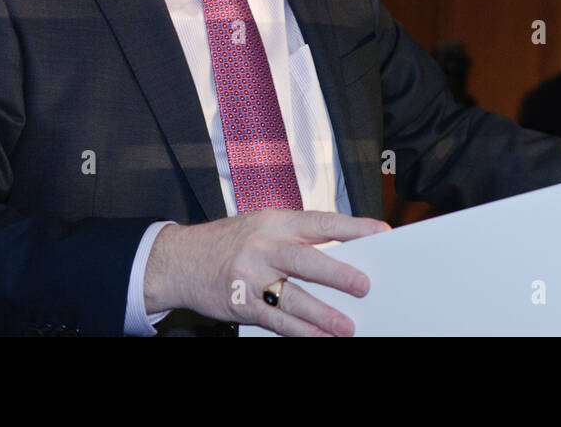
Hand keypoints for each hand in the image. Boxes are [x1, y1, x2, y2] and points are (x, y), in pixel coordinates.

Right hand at [144, 210, 390, 335]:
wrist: (179, 260)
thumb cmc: (230, 241)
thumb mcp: (262, 226)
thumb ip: (297, 238)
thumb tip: (342, 256)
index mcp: (275, 222)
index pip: (320, 222)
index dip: (353, 227)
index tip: (381, 232)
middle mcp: (263, 247)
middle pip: (307, 261)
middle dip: (338, 274)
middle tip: (364, 286)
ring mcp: (250, 276)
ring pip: (292, 298)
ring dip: (322, 315)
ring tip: (346, 327)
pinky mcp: (241, 304)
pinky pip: (275, 321)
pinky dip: (299, 332)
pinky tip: (317, 337)